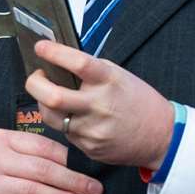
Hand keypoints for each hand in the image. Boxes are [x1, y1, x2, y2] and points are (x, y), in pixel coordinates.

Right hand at [0, 128, 102, 193]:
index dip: (70, 160)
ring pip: (33, 192)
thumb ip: (35, 155)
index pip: (43, 147)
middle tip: (94, 191)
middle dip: (73, 181)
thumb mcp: (8, 155)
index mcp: (3, 139)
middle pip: (41, 170)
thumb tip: (78, 165)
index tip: (91, 171)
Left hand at [26, 40, 174, 169]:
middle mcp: (99, 106)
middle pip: (53, 96)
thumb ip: (91, 71)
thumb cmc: (139, 102)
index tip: (41, 46)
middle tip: (36, 76)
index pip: (77, 63)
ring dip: (44, 103)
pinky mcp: (88, 147)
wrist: (160, 136)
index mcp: (109, 81)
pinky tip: (73, 116)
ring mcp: (92, 129)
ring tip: (50, 95)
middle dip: (34, 83)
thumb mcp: (119, 76)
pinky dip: (63, 120)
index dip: (54, 53)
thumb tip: (59, 61)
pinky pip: (64, 132)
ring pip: (51, 116)